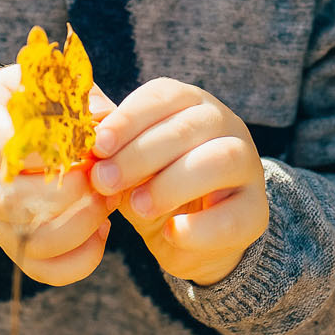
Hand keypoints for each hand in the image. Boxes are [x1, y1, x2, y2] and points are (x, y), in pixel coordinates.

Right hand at [0, 67, 113, 285]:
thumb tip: (107, 119)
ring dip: (81, 225)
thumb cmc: (18, 102)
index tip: (83, 142)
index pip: (6, 147)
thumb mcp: (37, 81)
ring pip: (31, 241)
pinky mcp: (10, 244)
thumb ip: (71, 94)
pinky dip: (81, 258)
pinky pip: (43, 269)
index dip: (50, 150)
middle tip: (102, 175)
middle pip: (16, 202)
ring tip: (108, 201)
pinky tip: (102, 230)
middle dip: (71, 193)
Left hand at [89, 78, 268, 285]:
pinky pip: (234, 215)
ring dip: (172, 183)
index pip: (164, 95)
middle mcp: (226, 126)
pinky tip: (172, 233)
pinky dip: (200, 226)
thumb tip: (77, 107)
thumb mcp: (125, 160)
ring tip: (138, 207)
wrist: (190, 239)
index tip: (98, 145)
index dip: (130, 118)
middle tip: (105, 180)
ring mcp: (247, 167)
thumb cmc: (152, 185)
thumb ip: (105, 136)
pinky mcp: (257, 212)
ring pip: (220, 160)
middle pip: (190, 126)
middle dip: (141, 154)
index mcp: (190, 103)